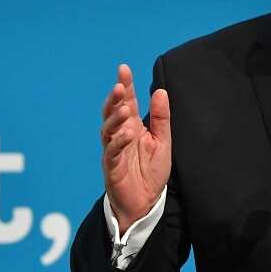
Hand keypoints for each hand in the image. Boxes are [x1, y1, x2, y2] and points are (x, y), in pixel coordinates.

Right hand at [100, 63, 171, 231]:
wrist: (146, 202)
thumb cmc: (151, 171)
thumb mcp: (163, 141)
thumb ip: (160, 118)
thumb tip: (160, 91)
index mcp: (132, 126)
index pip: (126, 101)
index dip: (125, 85)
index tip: (123, 69)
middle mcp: (120, 135)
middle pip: (112, 112)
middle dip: (114, 99)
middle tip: (119, 86)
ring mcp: (114, 150)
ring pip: (108, 130)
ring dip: (114, 118)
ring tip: (124, 110)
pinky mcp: (112, 167)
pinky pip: (112, 152)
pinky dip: (117, 142)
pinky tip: (126, 134)